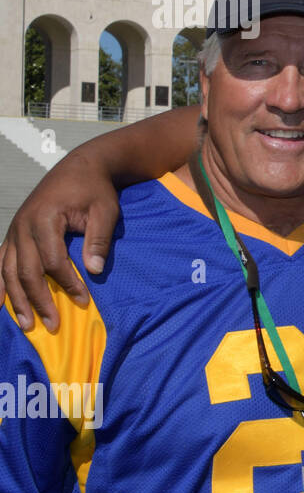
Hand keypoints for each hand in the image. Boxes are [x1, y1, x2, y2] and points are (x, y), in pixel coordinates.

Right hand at [0, 152, 121, 332]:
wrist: (80, 168)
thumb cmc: (95, 189)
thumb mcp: (105, 210)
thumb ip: (99, 239)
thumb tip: (95, 270)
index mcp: (44, 218)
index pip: (53, 260)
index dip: (68, 283)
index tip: (83, 300)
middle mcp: (22, 226)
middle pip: (26, 271)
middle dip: (39, 300)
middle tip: (52, 324)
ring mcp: (14, 230)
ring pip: (8, 271)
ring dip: (16, 299)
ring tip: (26, 324)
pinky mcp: (13, 233)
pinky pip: (0, 261)